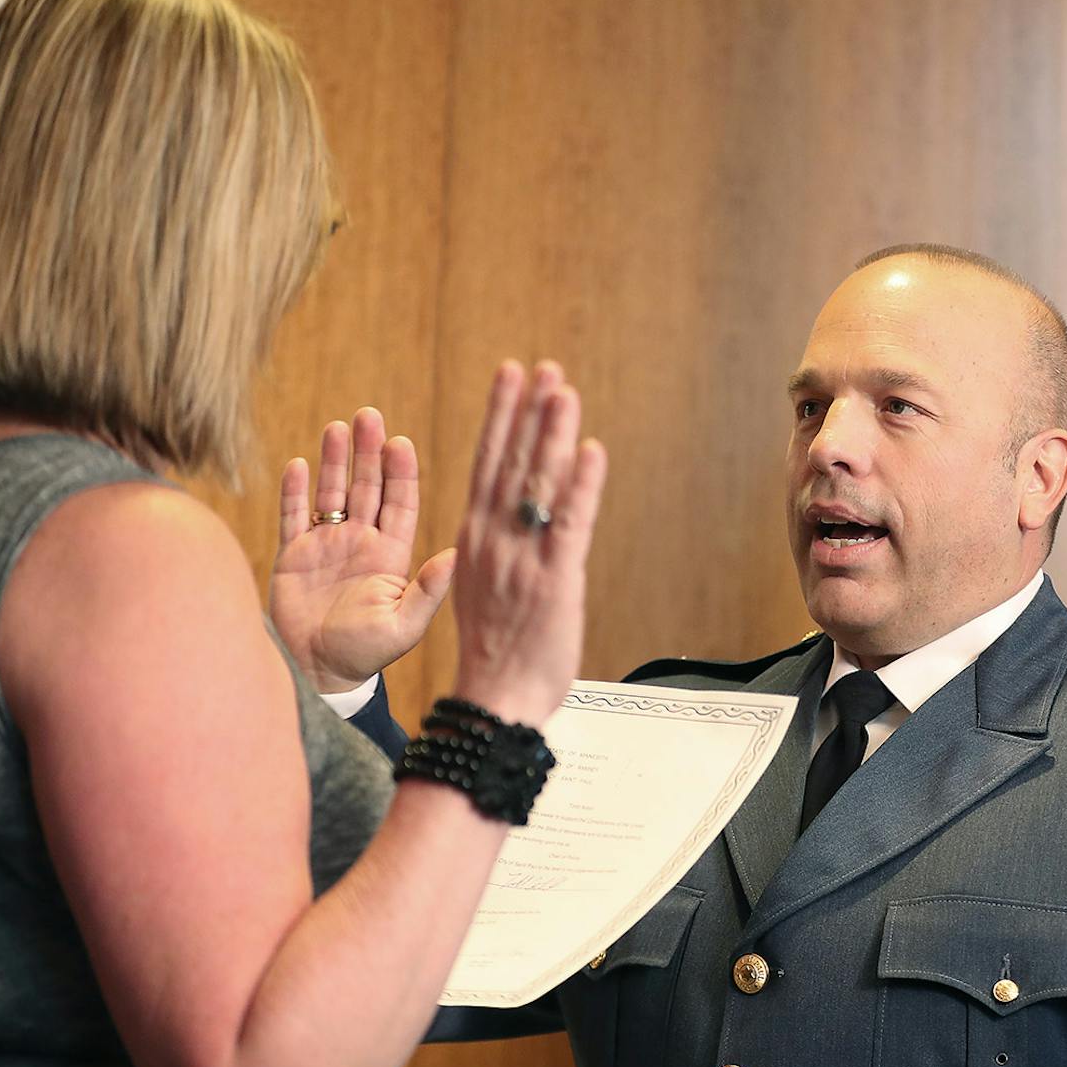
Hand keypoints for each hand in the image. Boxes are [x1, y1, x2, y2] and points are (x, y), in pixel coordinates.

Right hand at [271, 406, 454, 690]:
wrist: (318, 675)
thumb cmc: (365, 656)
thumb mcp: (404, 626)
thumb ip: (429, 590)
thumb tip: (457, 554)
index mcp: (392, 556)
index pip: (401, 503)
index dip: (401, 473)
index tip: (401, 443)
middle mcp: (362, 543)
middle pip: (367, 487)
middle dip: (369, 452)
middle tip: (370, 416)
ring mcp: (327, 546)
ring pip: (332, 492)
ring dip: (335, 461)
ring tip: (339, 427)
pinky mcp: (293, 556)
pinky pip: (293, 515)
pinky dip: (295, 491)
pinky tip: (299, 464)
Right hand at [449, 359, 605, 725]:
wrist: (494, 699)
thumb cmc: (494, 653)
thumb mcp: (486, 589)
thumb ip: (499, 549)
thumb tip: (516, 521)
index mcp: (475, 539)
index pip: (487, 464)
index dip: (502, 417)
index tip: (511, 378)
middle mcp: (494, 540)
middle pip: (511, 462)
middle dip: (527, 411)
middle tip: (541, 367)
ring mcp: (524, 557)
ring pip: (539, 484)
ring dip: (552, 434)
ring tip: (563, 391)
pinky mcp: (556, 580)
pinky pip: (570, 524)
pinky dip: (582, 486)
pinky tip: (590, 451)